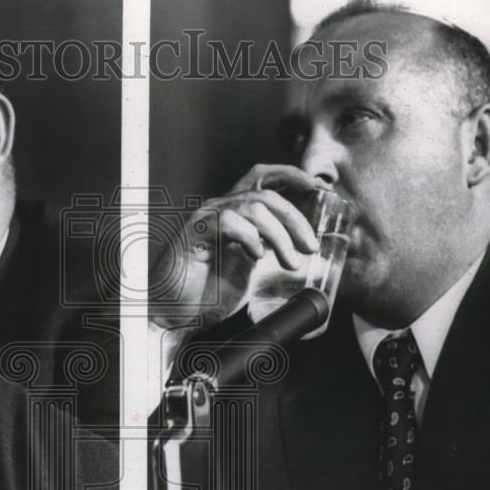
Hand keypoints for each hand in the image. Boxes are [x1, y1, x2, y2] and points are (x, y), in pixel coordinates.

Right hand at [150, 165, 319, 327]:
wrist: (174, 313)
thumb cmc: (206, 294)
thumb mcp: (249, 270)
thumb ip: (269, 252)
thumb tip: (301, 248)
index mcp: (234, 214)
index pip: (263, 179)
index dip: (291, 176)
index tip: (316, 187)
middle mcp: (220, 210)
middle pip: (266, 194)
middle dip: (295, 219)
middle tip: (310, 246)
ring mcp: (206, 219)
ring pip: (254, 207)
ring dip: (280, 235)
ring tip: (289, 262)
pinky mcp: (195, 232)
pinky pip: (229, 222)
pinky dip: (251, 238)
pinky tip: (256, 257)